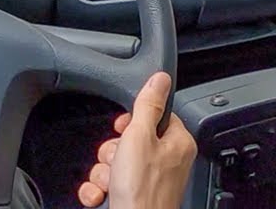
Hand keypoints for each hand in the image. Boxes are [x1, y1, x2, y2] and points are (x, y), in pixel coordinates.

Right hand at [77, 72, 196, 208]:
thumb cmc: (142, 191)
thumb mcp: (139, 137)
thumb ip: (147, 105)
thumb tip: (160, 78)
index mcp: (176, 143)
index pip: (154, 116)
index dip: (132, 121)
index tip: (123, 128)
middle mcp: (166, 162)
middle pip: (129, 139)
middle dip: (112, 151)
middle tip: (116, 161)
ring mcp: (150, 181)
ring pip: (115, 161)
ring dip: (103, 171)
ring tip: (109, 183)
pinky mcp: (133, 197)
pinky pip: (109, 182)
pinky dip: (99, 188)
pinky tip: (100, 194)